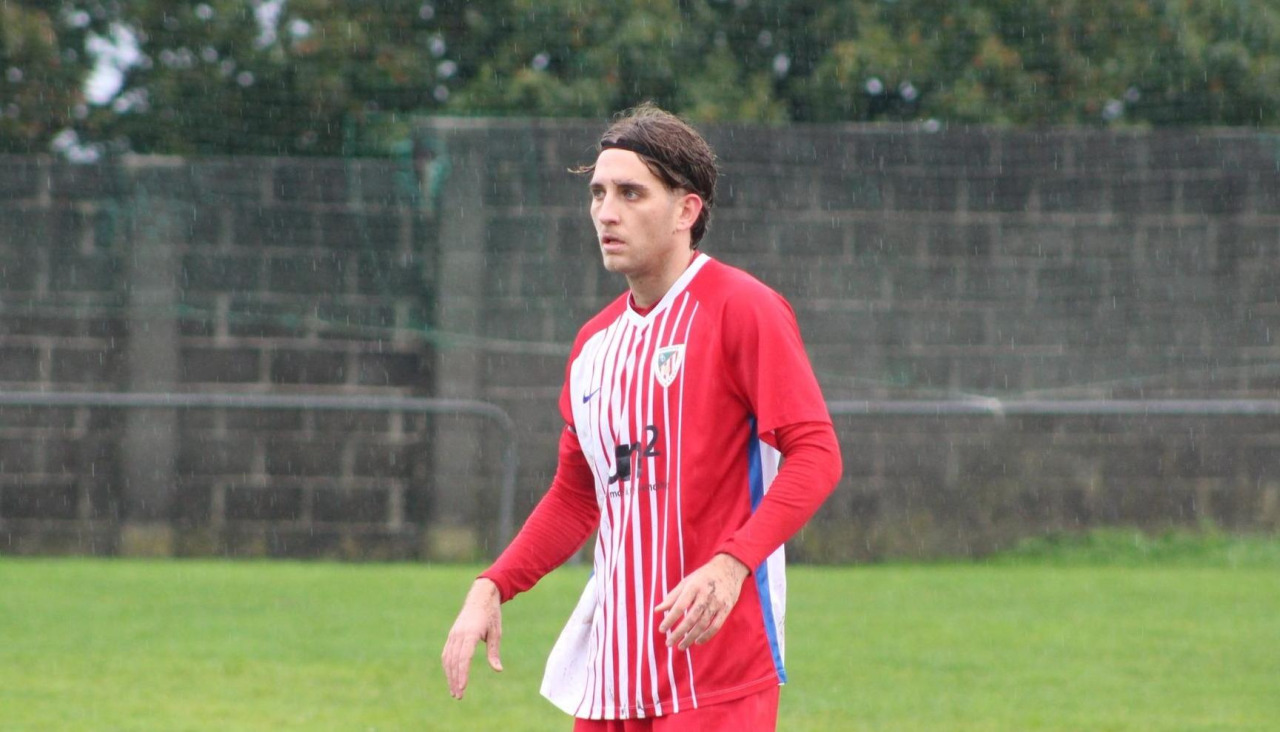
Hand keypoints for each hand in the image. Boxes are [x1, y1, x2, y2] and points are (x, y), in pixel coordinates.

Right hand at [441, 578, 502, 699]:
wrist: (480, 596)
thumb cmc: (491, 615)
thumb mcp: (496, 632)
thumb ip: (494, 652)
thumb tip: (498, 670)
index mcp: (470, 633)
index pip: (464, 658)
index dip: (462, 674)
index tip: (463, 688)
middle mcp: (458, 635)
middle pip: (453, 661)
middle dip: (455, 680)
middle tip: (458, 696)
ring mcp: (453, 634)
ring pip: (447, 659)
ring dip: (450, 676)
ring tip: (454, 691)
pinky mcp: (452, 635)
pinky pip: (446, 653)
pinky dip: (447, 666)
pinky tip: (451, 677)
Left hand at [654, 553, 749, 650]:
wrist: (729, 567)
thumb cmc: (703, 576)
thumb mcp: (686, 582)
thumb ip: (672, 597)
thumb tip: (657, 610)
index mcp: (693, 587)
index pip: (679, 606)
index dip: (670, 619)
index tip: (661, 629)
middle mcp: (705, 594)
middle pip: (691, 618)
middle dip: (679, 632)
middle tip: (669, 643)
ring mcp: (717, 602)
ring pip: (703, 624)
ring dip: (691, 637)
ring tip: (681, 646)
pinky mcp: (726, 608)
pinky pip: (716, 626)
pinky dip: (706, 636)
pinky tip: (697, 642)